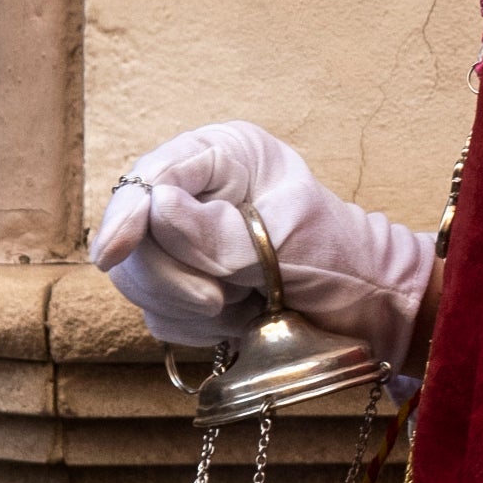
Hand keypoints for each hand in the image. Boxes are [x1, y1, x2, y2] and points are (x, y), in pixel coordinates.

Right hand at [90, 120, 432, 371]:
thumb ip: (219, 230)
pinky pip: (159, 314)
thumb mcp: (285, 236)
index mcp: (222, 155)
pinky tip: (240, 317)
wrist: (370, 308)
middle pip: (133, 234)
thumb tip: (156, 207)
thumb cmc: (339, 256)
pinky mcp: (183, 284)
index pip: (152, 178)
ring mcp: (183, 240)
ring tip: (246, 303)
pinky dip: (195, 327)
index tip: (113, 253)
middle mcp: (195, 190)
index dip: (127, 215)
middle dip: (170, 276)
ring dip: (188, 305)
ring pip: (139, 279)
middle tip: (221, 299)